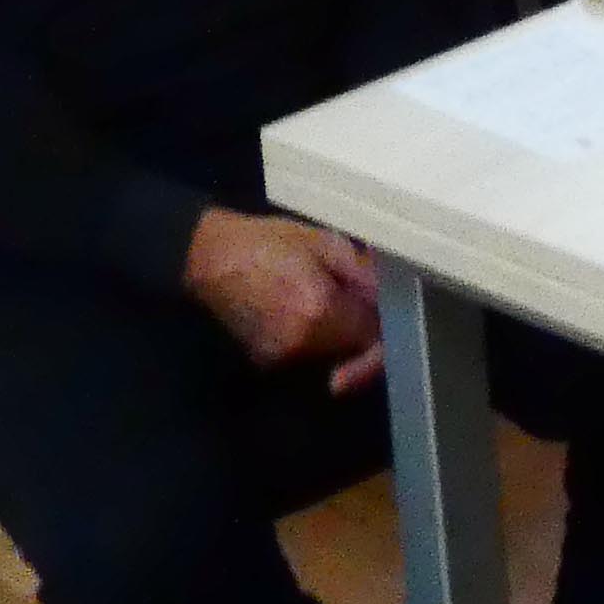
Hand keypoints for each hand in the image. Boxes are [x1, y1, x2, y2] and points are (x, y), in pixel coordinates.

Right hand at [183, 209, 382, 378]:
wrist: (210, 258)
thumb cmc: (267, 243)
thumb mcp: (325, 244)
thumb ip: (364, 275)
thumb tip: (393, 297)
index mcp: (319, 311)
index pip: (371, 338)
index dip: (387, 327)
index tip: (391, 314)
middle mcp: (302, 343)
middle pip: (352, 348)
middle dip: (362, 326)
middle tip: (356, 295)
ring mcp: (282, 356)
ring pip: (331, 352)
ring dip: (339, 329)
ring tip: (324, 291)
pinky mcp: (267, 361)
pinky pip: (307, 352)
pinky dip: (315, 334)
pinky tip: (303, 304)